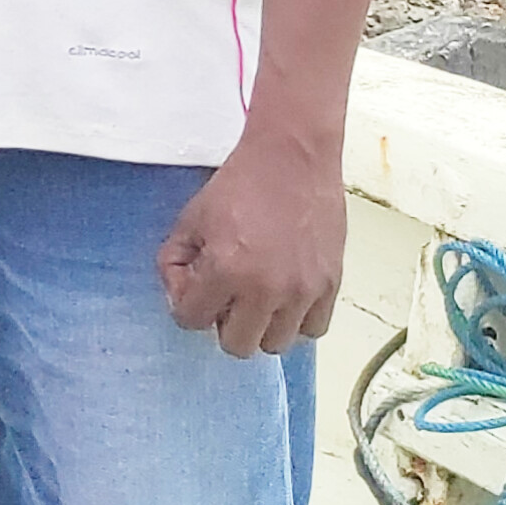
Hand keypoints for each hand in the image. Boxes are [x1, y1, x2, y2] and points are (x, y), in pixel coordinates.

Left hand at [157, 137, 345, 357]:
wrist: (293, 159)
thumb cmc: (241, 183)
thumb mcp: (191, 218)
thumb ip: (175, 260)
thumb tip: (178, 292)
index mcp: (226, 270)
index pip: (191, 320)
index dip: (185, 304)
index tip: (194, 285)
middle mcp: (267, 289)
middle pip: (236, 345)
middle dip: (223, 322)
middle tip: (226, 295)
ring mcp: (303, 291)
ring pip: (275, 344)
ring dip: (261, 325)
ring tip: (257, 295)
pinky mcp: (331, 285)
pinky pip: (312, 330)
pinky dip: (296, 320)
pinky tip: (285, 296)